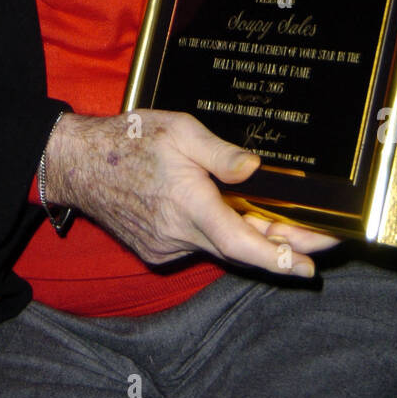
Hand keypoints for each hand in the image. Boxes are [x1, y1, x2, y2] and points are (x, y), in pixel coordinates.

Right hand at [44, 110, 339, 276]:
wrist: (78, 163)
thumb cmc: (129, 140)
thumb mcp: (180, 130)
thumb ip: (221, 153)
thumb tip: (256, 170)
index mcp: (187, 203)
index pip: (241, 241)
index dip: (279, 257)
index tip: (310, 267)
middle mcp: (178, 234)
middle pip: (240, 249)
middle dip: (281, 246)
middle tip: (318, 243)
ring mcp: (165, 246)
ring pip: (219, 247)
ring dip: (249, 237)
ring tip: (282, 222)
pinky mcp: (156, 249)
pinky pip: (197, 244)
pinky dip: (219, 233)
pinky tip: (228, 214)